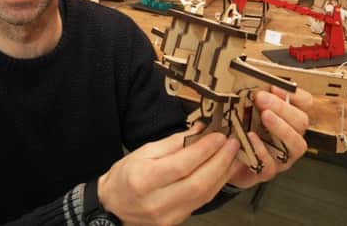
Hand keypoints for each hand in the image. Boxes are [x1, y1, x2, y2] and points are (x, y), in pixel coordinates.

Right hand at [98, 122, 240, 225]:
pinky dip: (215, 184)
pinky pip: (202, 202)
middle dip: (220, 161)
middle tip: (233, 143)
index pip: (181, 165)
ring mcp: (168, 216)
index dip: (204, 150)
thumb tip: (200, 130)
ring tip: (233, 155)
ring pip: (204, 195)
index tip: (219, 135)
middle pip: (198, 183)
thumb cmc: (126, 176)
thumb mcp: (143, 151)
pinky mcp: (177, 221)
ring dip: (223, 173)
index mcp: (144, 179)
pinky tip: (222, 171)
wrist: (113, 206)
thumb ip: (173, 142)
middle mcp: (156, 202)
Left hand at [228, 86, 312, 188]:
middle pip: (301, 121)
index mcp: (288, 118)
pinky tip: (251, 138)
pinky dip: (262, 149)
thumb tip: (254, 79)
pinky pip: (271, 164)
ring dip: (280, 127)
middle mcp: (291, 137)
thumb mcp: (247, 109)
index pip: (305, 103)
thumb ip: (255, 96)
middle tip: (262, 98)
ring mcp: (282, 156)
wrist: (227, 158)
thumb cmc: (240, 130)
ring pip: (295, 144)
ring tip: (265, 115)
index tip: (275, 86)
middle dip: (282, 107)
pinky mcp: (267, 171)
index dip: (295, 94)